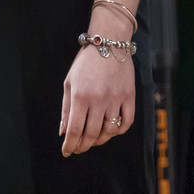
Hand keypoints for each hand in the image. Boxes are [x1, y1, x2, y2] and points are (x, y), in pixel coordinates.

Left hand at [59, 34, 135, 155]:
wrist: (108, 42)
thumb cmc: (85, 62)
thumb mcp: (70, 82)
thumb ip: (66, 108)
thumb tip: (63, 132)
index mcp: (80, 95)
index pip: (74, 130)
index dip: (70, 145)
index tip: (66, 151)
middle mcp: (98, 99)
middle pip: (91, 134)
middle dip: (82, 146)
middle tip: (78, 148)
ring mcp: (116, 98)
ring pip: (108, 131)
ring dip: (99, 140)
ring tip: (92, 140)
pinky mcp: (129, 96)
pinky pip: (126, 123)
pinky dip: (118, 131)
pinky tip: (110, 131)